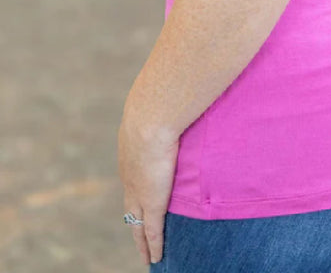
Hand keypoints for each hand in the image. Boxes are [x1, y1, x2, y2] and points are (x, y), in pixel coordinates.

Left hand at [118, 93, 179, 265]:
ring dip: (140, 239)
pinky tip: (157, 257)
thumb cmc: (159, 103)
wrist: (150, 117)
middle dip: (134, 218)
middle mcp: (130, 175)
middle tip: (138, 233)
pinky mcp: (151, 203)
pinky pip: (151, 231)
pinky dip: (153, 245)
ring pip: (137, 224)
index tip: (140, 196)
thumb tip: (185, 89)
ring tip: (145, 251)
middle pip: (130, 205)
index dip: (137, 189)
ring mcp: (138, 191)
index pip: (133, 176)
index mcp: (131, 151)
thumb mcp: (160, 105)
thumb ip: (171, 104)